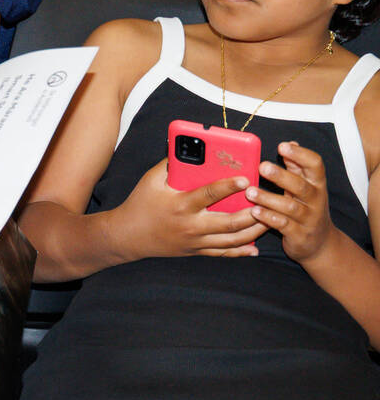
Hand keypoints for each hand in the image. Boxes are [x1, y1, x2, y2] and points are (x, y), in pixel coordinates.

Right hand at [110, 157, 267, 259]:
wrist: (129, 235)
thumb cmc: (141, 203)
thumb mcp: (151, 179)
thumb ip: (171, 163)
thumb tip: (187, 146)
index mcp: (181, 204)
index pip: (209, 194)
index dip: (228, 186)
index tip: (246, 179)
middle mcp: (191, 225)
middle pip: (230, 223)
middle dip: (253, 213)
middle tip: (268, 203)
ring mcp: (196, 241)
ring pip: (232, 240)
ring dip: (254, 231)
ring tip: (269, 220)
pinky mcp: (197, 251)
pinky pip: (224, 253)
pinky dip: (241, 251)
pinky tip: (255, 247)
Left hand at [249, 142, 335, 263]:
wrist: (320, 243)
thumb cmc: (306, 207)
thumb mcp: (304, 186)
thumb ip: (296, 167)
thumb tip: (289, 143)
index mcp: (316, 184)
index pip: (316, 166)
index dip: (301, 155)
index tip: (282, 146)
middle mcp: (316, 200)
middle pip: (301, 186)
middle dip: (281, 176)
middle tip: (262, 166)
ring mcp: (308, 218)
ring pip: (290, 207)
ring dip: (268, 198)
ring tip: (249, 192)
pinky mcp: (299, 235)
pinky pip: (284, 225)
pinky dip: (269, 218)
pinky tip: (255, 212)